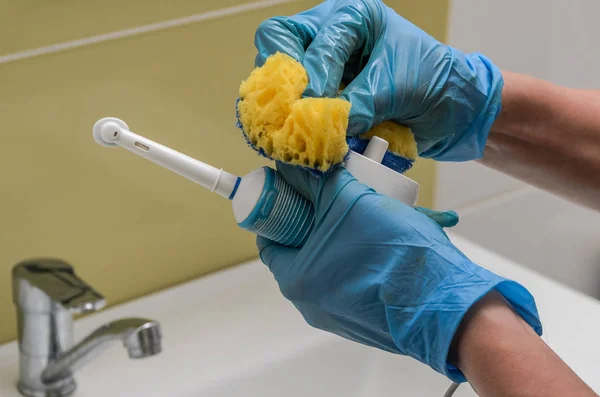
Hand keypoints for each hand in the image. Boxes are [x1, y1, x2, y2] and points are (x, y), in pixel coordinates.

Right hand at [254, 0, 503, 160]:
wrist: (456, 113)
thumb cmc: (438, 82)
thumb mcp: (400, 85)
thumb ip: (359, 103)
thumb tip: (322, 128)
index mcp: (352, 19)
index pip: (308, 37)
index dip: (310, 73)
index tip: (316, 105)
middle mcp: (331, 38)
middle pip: (278, 43)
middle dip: (282, 80)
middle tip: (289, 112)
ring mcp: (325, 70)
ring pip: (281, 77)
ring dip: (285, 105)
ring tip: (294, 130)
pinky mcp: (326, 99)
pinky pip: (295, 106)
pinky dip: (296, 124)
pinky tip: (302, 139)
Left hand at [257, 164, 541, 381]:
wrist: (446, 302)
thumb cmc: (392, 255)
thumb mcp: (350, 202)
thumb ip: (318, 181)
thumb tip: (295, 164)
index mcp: (296, 279)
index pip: (271, 236)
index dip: (281, 205)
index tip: (294, 186)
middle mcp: (312, 301)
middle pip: (305, 243)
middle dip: (323, 210)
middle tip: (340, 187)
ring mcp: (340, 310)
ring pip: (335, 255)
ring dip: (350, 226)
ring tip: (373, 202)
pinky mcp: (366, 312)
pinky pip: (358, 272)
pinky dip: (367, 248)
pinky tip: (391, 230)